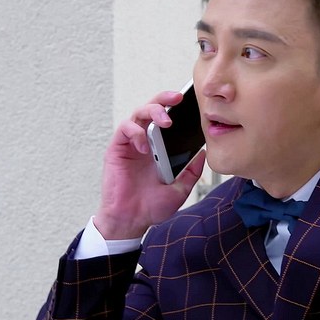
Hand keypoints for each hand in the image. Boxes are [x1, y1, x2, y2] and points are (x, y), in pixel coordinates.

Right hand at [94, 91, 205, 238]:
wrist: (131, 221)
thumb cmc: (151, 207)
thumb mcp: (179, 189)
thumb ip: (191, 172)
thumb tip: (203, 154)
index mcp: (160, 148)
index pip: (168, 120)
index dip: (177, 108)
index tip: (192, 102)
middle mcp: (145, 142)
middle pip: (152, 109)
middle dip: (164, 99)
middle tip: (177, 98)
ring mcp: (131, 144)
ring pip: (138, 114)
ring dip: (152, 112)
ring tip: (165, 121)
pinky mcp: (117, 149)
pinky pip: (125, 130)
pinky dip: (135, 132)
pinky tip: (144, 146)